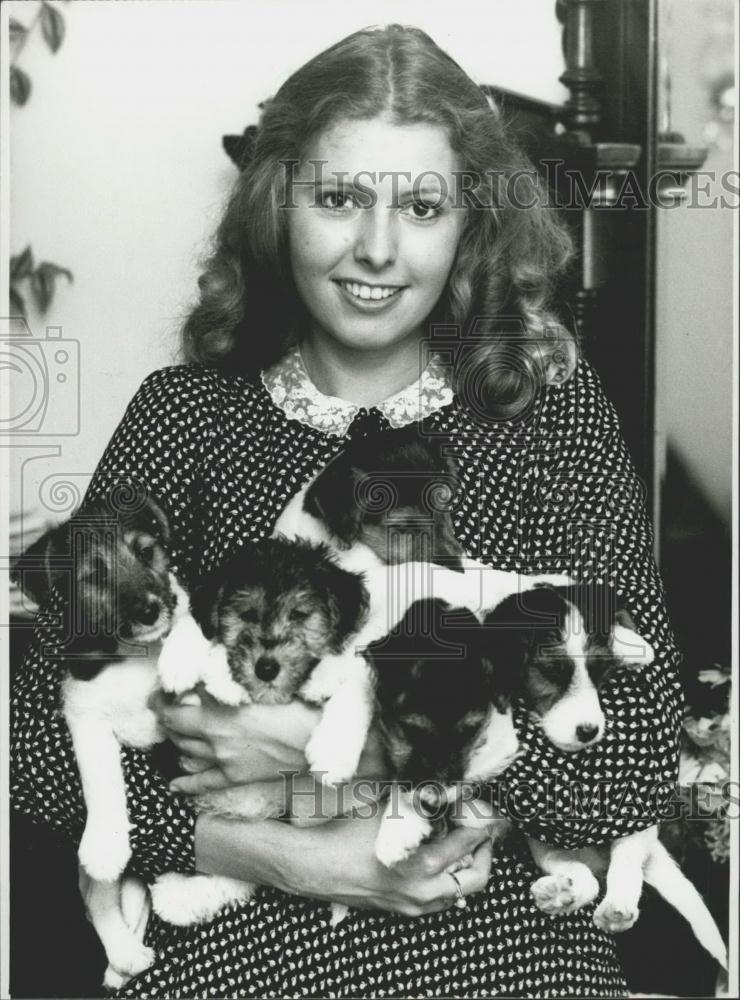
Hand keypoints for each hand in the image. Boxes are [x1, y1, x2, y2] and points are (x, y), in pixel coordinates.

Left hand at [153, 688, 315, 786]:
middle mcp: (215, 741)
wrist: (314, 739)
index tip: (158, 692)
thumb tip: (206, 677)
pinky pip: (204, 783)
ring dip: (176, 742)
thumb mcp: (256, 687)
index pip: (172, 710)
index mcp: (217, 717)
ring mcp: (223, 761)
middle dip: (167, 718)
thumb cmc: (292, 707)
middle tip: (166, 707)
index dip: (159, 701)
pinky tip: (174, 784)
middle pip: (176, 731)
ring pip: (186, 753)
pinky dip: (186, 784)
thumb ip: (227, 684)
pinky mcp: (236, 777)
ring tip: (174, 733)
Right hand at [287, 809, 494, 915]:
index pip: (469, 843)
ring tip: (460, 841)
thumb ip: (422, 803)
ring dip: (466, 867)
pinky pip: (438, 899)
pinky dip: (446, 879)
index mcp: (424, 865)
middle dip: (485, 852)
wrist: (315, 866)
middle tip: (482, 830)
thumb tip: (448, 792)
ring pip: (458, 892)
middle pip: (476, 878)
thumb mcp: (389, 811)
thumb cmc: (347, 834)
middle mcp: (424, 892)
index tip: (486, 810)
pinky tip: (435, 857)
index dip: (482, 822)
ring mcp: (413, 906)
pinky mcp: (402, 910)